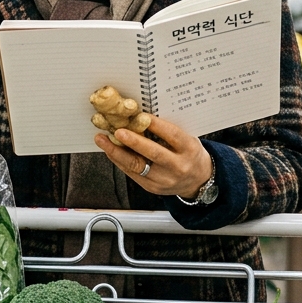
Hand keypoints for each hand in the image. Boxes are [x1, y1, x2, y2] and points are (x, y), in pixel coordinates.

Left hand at [94, 115, 211, 199]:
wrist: (199, 180)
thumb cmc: (189, 153)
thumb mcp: (187, 139)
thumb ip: (167, 132)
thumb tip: (139, 116)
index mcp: (189, 150)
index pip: (172, 135)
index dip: (156, 125)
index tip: (139, 115)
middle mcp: (178, 166)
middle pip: (153, 153)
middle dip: (133, 142)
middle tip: (117, 131)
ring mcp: (164, 180)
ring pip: (137, 166)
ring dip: (117, 152)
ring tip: (102, 140)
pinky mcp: (152, 188)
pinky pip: (132, 173)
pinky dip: (119, 160)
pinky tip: (110, 150)